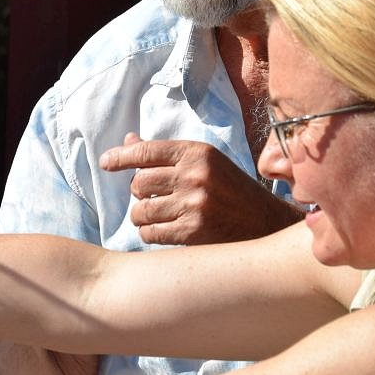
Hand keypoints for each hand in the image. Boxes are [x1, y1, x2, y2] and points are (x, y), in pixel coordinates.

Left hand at [100, 133, 302, 244]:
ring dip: (142, 216)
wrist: (268, 225)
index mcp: (198, 152)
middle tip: (152, 198)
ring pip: (140, 210)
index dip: (120, 157)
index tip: (106, 162)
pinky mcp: (193, 232)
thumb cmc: (232, 191)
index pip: (145, 151)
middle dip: (139, 193)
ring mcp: (194, 204)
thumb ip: (167, 154)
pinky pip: (150, 233)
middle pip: (138, 183)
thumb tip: (128, 140)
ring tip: (157, 217)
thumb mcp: (206, 163)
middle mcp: (195, 175)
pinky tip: (163, 231)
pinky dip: (150, 234)